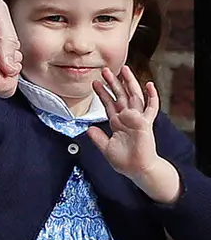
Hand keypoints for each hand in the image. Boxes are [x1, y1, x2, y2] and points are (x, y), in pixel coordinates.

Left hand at [88, 65, 180, 202]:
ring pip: (134, 96)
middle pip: (120, 96)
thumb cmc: (124, 160)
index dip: (102, 93)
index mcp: (117, 122)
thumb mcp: (105, 148)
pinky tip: (149, 85)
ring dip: (129, 83)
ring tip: (124, 70)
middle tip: (105, 70)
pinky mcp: (146, 123)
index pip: (108, 103)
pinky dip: (151, 96)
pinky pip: (151, 108)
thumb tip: (88, 129)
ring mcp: (137, 119)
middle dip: (112, 83)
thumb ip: (97, 138)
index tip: (94, 83)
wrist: (136, 169)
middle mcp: (127, 118)